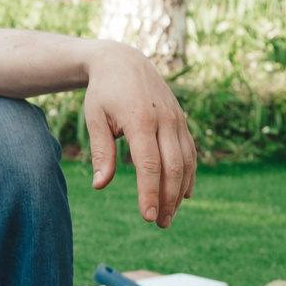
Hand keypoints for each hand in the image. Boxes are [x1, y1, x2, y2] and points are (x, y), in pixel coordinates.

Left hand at [84, 42, 197, 227]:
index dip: (150, 193)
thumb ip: (101, 152)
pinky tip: (183, 195)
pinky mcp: (182, 120)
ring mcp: (177, 120)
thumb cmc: (103, 93)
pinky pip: (190, 152)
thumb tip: (99, 184)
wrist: (123, 61)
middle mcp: (164, 120)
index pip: (149, 165)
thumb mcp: (95, 119)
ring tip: (169, 216)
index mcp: (140, 120)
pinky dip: (189, 175)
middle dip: (167, 199)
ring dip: (179, 192)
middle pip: (172, 167)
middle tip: (158, 223)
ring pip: (186, 162)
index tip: (147, 217)